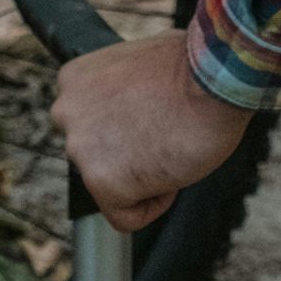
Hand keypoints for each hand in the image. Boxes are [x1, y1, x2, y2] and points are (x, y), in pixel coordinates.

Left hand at [49, 29, 250, 232]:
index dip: (129, 129)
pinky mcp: (102, 182)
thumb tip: (131, 107)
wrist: (213, 77)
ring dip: (142, 175)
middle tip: (165, 136)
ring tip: (171, 148)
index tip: (155, 119)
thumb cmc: (191, 67)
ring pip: (110, 185)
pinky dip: (155, 204)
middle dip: (131, 153)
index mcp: (74, 80)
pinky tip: (173, 172)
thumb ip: (119, 90)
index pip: (90, 125)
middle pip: (97, 156)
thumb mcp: (138, 64)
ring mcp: (80, 149)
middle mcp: (66, 112)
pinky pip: (127, 216)